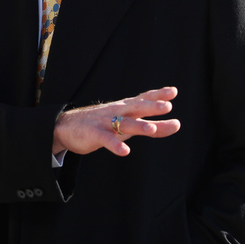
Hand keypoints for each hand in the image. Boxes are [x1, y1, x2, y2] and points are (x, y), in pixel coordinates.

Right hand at [52, 87, 179, 156]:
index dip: (158, 95)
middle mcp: (117, 112)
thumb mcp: (129, 124)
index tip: (173, 92)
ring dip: (138, 125)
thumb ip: (154, 126)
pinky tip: (124, 151)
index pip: (143, 99)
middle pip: (136, 108)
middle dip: (151, 106)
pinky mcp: (94, 134)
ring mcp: (105, 122)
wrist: (67, 126)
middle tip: (167, 106)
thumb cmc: (104, 124)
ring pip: (123, 123)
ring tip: (151, 128)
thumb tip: (177, 125)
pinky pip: (106, 139)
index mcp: (126, 108)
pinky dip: (115, 144)